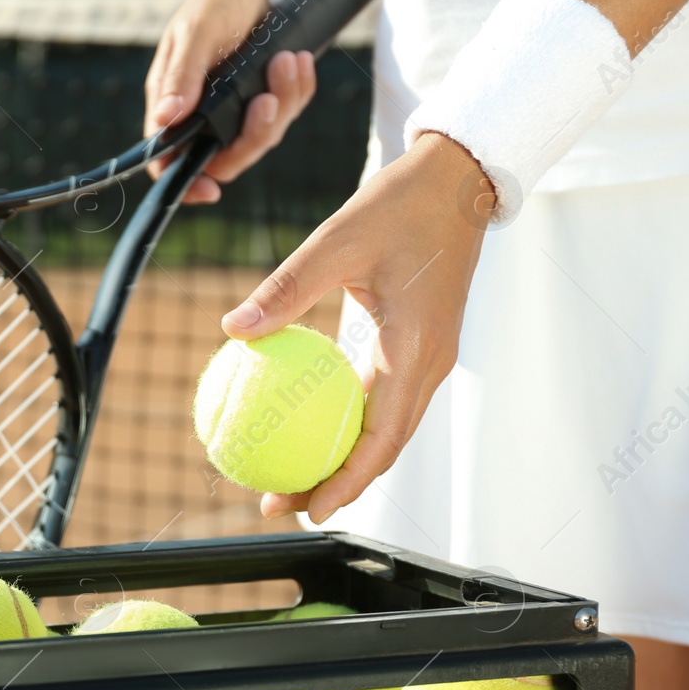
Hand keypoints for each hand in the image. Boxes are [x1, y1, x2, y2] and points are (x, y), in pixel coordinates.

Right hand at [144, 0, 317, 202]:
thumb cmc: (215, 3)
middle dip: (254, 134)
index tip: (210, 191)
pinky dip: (298, 92)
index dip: (184, 184)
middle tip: (269, 98)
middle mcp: (202, 117)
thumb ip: (182, 76)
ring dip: (282, 104)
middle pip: (226, 158)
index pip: (169, 161)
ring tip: (290, 61)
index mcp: (173, 105)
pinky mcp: (265, 100)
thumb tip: (165, 119)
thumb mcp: (197, 33)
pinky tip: (300, 63)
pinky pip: (285, 114)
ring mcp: (236, 112)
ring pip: (262, 138)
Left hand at [220, 132, 493, 522]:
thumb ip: (287, 288)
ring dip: (341, 458)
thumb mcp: (336, 240)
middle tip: (278, 502)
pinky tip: (302, 421)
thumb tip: (231, 329)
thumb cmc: (399, 206)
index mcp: (416, 348)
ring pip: (383, 428)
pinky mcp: (417, 346)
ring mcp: (427, 358)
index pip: (382, 437)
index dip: (347, 480)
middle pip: (382, 447)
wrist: (456, 180)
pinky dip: (345, 421)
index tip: (308, 508)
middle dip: (335, 483)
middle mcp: (429, 363)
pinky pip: (380, 398)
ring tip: (285, 476)